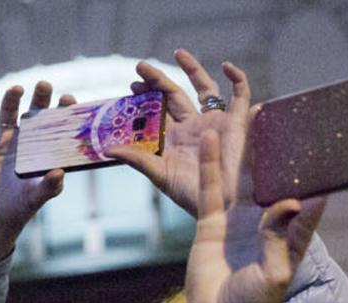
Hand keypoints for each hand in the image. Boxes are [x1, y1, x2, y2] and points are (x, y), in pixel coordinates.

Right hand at [0, 83, 73, 266]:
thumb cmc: (20, 207)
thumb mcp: (36, 197)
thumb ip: (49, 186)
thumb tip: (60, 173)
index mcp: (42, 148)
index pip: (55, 123)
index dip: (62, 110)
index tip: (68, 98)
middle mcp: (24, 139)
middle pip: (33, 111)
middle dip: (39, 96)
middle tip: (45, 84)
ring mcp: (2, 142)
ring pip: (7, 115)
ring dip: (10, 101)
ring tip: (16, 88)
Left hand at [108, 49, 250, 216]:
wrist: (221, 204)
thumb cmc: (191, 194)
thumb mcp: (159, 174)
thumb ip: (135, 159)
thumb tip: (106, 148)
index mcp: (174, 137)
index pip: (157, 110)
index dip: (145, 96)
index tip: (131, 85)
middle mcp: (193, 126)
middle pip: (175, 95)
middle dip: (158, 81)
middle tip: (140, 67)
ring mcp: (215, 122)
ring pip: (204, 88)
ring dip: (193, 69)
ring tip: (178, 52)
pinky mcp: (237, 122)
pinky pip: (241, 95)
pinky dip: (237, 79)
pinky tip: (226, 66)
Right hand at [185, 129, 323, 302]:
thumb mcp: (274, 274)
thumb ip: (281, 237)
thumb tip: (294, 200)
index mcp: (293, 234)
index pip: (311, 196)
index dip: (319, 170)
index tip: (327, 140)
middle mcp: (268, 222)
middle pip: (277, 177)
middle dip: (282, 147)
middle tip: (288, 113)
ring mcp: (239, 220)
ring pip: (244, 176)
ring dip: (247, 147)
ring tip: (252, 115)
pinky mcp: (212, 223)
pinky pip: (212, 188)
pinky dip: (212, 164)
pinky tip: (213, 139)